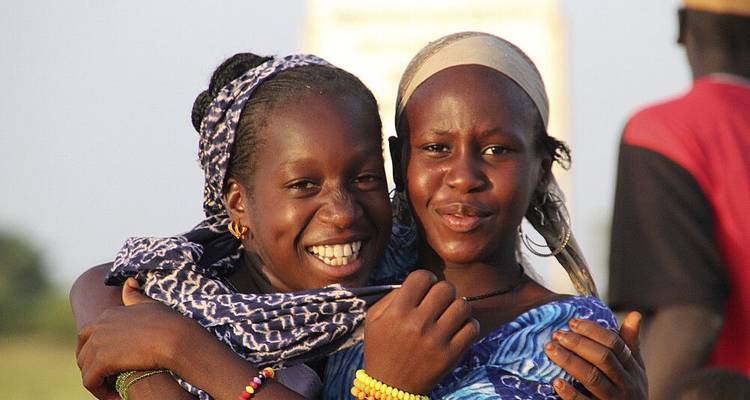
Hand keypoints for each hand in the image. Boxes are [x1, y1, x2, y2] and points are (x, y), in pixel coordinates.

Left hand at [76, 280, 209, 398]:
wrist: (175, 337)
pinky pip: (90, 381)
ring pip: (86, 369)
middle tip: (109, 379)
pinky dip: (100, 392)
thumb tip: (129, 282)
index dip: (96, 351)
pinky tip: (116, 396)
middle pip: (82, 352)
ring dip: (98, 382)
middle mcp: (99, 326)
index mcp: (108, 314)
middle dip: (91, 367)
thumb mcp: (149, 304)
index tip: (110, 364)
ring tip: (114, 391)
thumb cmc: (168, 322)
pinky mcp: (102, 361)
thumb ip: (135, 296)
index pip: (88, 335)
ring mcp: (98, 343)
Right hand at [364, 270, 478, 394]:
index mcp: (397, 313)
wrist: (389, 388)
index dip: (426, 278)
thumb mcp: (373, 320)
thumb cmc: (381, 349)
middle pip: (445, 288)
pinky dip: (468, 325)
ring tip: (450, 314)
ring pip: (462, 305)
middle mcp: (417, 324)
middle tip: (439, 301)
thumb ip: (392, 296)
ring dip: (457, 307)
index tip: (426, 287)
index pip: (421, 277)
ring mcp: (436, 340)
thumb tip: (418, 282)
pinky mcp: (450, 355)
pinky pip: (472, 327)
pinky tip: (458, 328)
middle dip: (443, 291)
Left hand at [544, 311, 646, 399]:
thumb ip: (630, 344)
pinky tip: (556, 382)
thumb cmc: (628, 390)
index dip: (593, 331)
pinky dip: (570, 393)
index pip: (615, 344)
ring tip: (551, 350)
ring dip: (570, 362)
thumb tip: (635, 314)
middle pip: (603, 358)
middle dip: (579, 344)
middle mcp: (625, 384)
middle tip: (557, 334)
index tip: (572, 322)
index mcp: (632, 369)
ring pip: (592, 378)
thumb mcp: (634, 369)